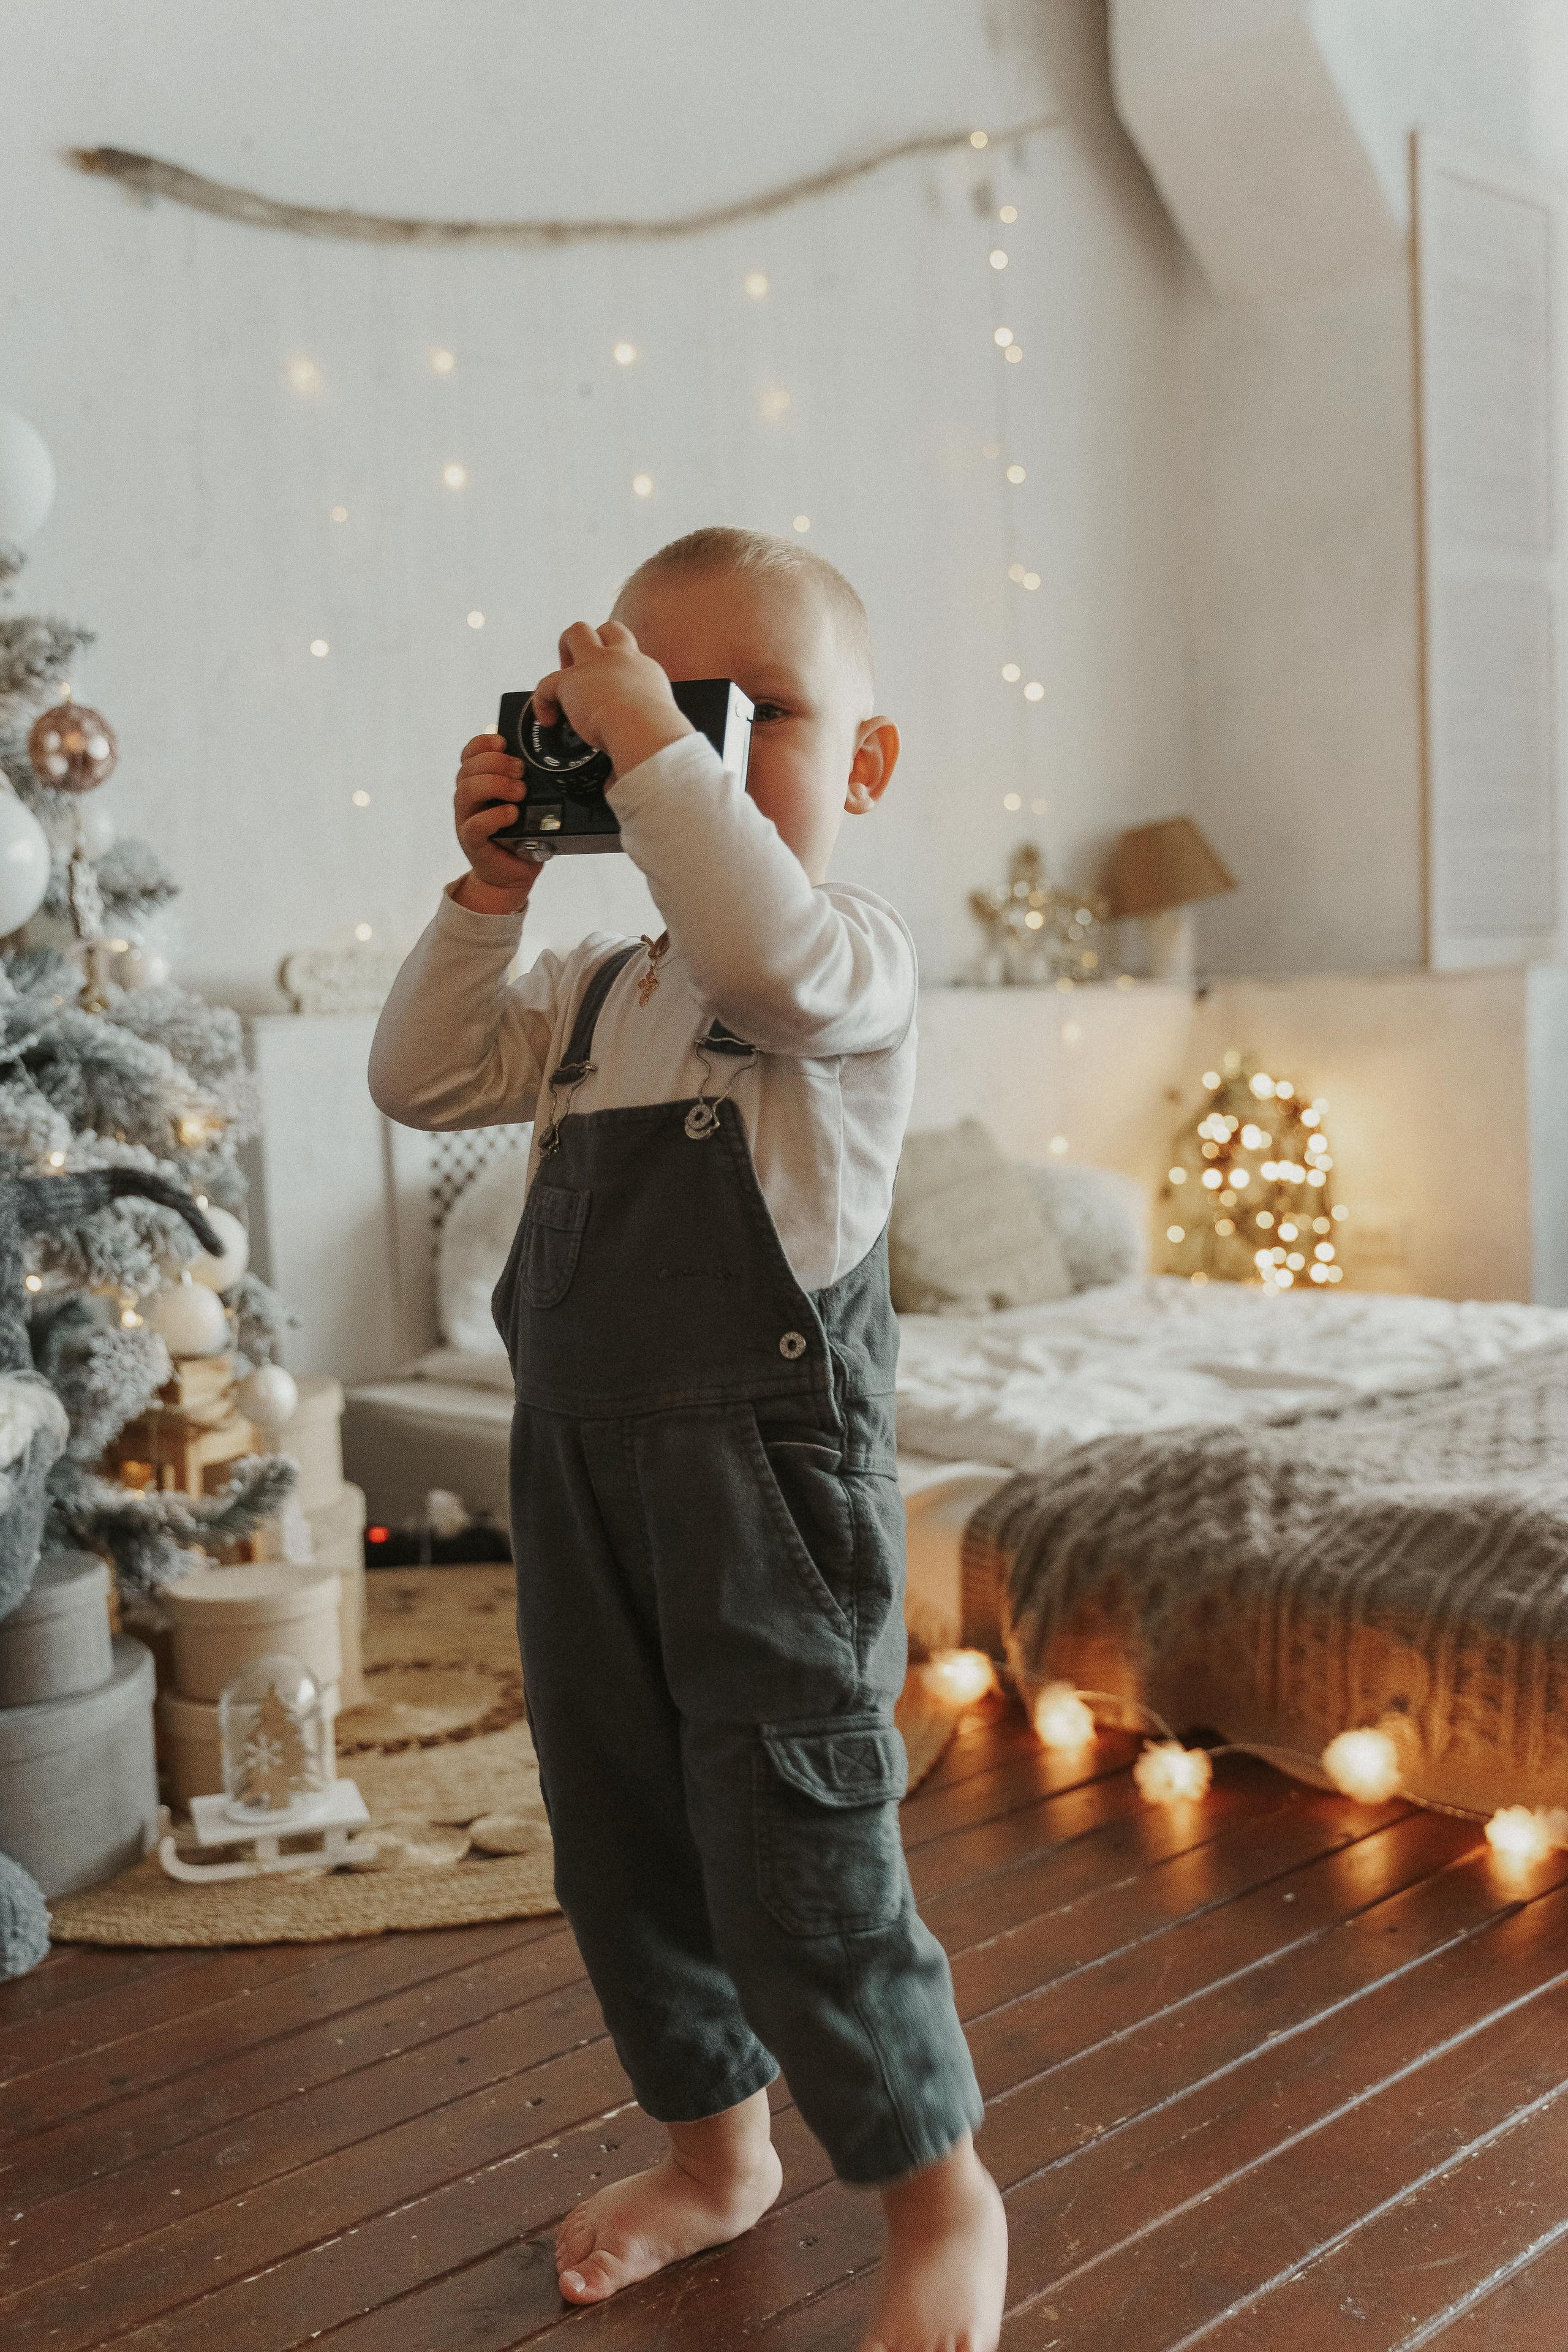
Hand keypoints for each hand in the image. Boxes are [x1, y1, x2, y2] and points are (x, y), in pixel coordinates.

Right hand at [452, 734, 545, 912]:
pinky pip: (476, 824)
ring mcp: (466, 819)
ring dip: (497, 785)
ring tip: (520, 793)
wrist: (513, 872)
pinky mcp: (471, 841)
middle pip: (469, 768)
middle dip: (497, 763)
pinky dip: (495, 816)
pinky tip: (512, 813)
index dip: (483, 743)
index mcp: (477, 783)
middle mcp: (467, 799)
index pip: (469, 753)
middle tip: (521, 773)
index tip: (504, 743)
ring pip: (468, 790)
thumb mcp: (524, 802)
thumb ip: (521, 780)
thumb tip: (535, 757)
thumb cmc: (521, 834)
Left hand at [532, 620, 693, 780]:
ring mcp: (596, 664)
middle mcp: (623, 660)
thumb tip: (619, 783)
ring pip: (577, 631)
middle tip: (587, 675)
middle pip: (609, 629)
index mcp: (645, 673)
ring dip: (567, 649)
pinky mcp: (571, 680)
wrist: (645, 733)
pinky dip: (542, 700)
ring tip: (564, 681)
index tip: (612, 693)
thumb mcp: (654, 737)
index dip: (617, 670)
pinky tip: (548, 719)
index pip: (630, 658)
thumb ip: (637, 749)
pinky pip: (546, 682)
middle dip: (594, 644)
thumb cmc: (656, 740)